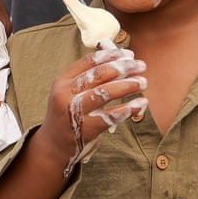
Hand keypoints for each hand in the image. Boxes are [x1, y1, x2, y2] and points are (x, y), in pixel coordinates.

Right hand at [42, 48, 148, 164]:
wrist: (54, 144)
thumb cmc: (70, 112)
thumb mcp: (73, 92)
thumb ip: (93, 76)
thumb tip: (126, 58)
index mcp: (63, 81)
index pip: (89, 62)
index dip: (112, 55)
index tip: (129, 54)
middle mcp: (65, 95)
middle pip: (99, 74)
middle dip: (123, 68)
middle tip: (141, 65)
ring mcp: (74, 113)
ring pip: (104, 93)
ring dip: (128, 85)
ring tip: (143, 83)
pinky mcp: (84, 130)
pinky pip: (110, 116)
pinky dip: (128, 108)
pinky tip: (141, 103)